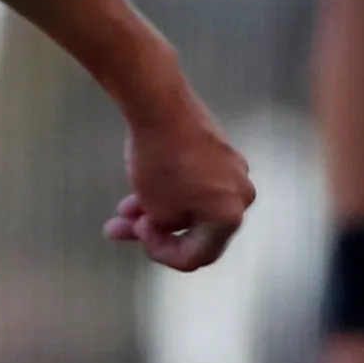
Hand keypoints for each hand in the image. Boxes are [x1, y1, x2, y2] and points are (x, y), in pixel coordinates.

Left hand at [105, 94, 254, 271]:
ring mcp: (234, 169)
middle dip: (154, 230)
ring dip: (156, 209)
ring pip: (191, 203)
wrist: (161, 106)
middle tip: (122, 228)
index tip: (140, 233)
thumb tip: (165, 225)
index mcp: (231, 216)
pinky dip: (168, 189)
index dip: (162, 253)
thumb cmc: (161, 163)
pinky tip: (137, 188)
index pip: (197, 256)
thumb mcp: (157, 211)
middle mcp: (241, 194)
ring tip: (122, 209)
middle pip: (194, 228)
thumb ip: (165, 230)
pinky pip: (196, 180)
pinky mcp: (220, 149)